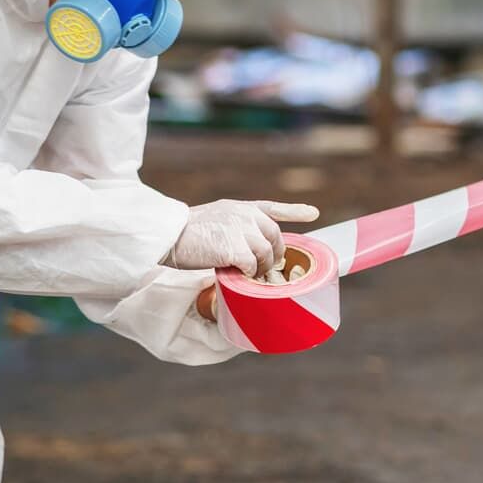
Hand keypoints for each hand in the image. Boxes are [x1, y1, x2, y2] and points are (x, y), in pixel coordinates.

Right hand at [165, 200, 318, 276]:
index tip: (313, 213)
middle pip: (274, 237)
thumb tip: (250, 249)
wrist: (169, 235)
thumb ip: (236, 226)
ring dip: (260, 268)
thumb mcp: (216, 218)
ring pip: (266, 253)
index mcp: (241, 207)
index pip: (273, 208)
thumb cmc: (187, 232)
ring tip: (249, 274)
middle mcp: (245, 214)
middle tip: (263, 268)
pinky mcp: (235, 247)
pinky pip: (251, 266)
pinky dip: (247, 274)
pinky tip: (238, 275)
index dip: (295, 211)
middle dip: (273, 255)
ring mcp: (241, 229)